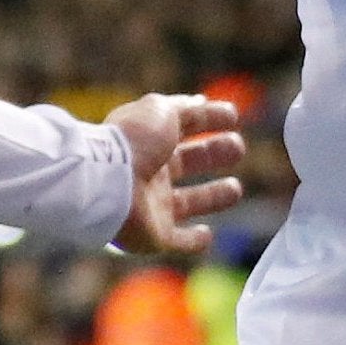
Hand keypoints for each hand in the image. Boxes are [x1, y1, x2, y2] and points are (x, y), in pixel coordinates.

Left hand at [105, 95, 247, 254]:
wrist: (107, 184)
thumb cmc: (135, 142)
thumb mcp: (161, 111)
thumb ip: (185, 109)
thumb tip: (202, 103)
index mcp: (151, 140)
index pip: (185, 127)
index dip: (209, 119)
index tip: (232, 116)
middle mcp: (151, 172)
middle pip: (188, 163)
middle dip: (213, 154)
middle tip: (238, 147)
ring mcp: (153, 206)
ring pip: (188, 202)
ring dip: (212, 196)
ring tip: (235, 189)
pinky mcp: (155, 236)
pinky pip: (177, 241)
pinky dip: (193, 241)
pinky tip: (207, 235)